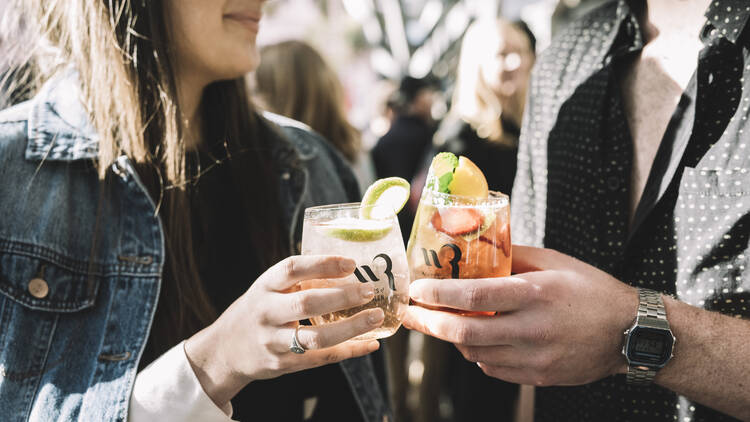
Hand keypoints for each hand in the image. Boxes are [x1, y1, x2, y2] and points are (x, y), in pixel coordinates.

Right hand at [185, 255, 383, 405]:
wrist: (224, 350)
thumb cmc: (259, 311)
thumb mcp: (269, 289)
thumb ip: (299, 280)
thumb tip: (350, 267)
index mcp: (264, 286)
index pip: (292, 269)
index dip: (323, 264)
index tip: (351, 263)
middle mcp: (266, 312)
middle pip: (306, 304)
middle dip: (342, 296)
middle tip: (369, 290)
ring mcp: (273, 341)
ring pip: (315, 338)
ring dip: (350, 328)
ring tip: (376, 317)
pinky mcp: (282, 364)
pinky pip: (321, 359)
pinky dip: (349, 351)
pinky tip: (370, 343)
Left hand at [402, 245, 637, 385]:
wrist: (630, 333)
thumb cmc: (591, 291)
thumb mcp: (554, 261)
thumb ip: (513, 255)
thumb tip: (477, 248)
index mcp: (535, 294)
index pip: (474, 298)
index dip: (438, 295)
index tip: (417, 289)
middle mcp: (533, 330)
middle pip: (465, 333)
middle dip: (429, 324)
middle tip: (410, 314)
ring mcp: (535, 359)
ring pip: (475, 354)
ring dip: (452, 338)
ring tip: (441, 321)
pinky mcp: (538, 377)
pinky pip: (493, 368)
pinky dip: (477, 354)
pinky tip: (477, 338)